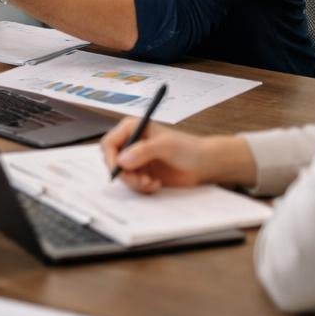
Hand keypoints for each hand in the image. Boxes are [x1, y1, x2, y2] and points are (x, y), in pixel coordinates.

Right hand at [99, 118, 256, 193]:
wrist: (205, 164)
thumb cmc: (189, 149)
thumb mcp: (166, 146)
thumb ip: (143, 151)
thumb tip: (122, 160)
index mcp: (132, 128)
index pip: (109, 142)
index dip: (110, 157)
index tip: (119, 170)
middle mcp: (131, 143)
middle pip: (112, 160)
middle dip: (124, 173)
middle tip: (140, 180)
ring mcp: (136, 159)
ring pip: (122, 175)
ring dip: (134, 182)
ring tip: (151, 183)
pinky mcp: (142, 172)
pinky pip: (131, 183)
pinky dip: (141, 187)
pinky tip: (155, 184)